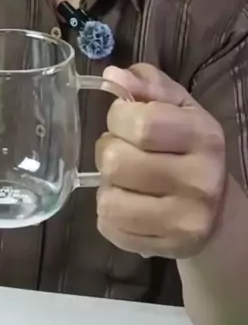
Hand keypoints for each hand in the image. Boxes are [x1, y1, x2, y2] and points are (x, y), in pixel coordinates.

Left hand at [95, 63, 226, 258]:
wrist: (217, 211)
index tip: (122, 119)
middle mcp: (201, 180)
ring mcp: (186, 220)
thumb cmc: (188, 148)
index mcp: (204, 136)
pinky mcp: (168, 248)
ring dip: (107, 186)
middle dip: (107, 151)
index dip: (117, 117)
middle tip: (121, 151)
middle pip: (116, 162)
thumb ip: (147, 84)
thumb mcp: (178, 107)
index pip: (141, 123)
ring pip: (109, 199)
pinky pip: (110, 228)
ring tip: (124, 180)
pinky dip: (109, 214)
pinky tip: (128, 204)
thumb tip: (112, 76)